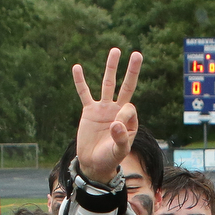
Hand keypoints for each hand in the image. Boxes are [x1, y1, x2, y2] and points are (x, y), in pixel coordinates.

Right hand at [72, 48, 142, 183]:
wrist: (93, 163)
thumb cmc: (109, 158)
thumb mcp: (119, 151)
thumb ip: (121, 138)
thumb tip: (116, 123)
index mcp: (129, 120)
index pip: (129, 107)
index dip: (123, 114)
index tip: (115, 127)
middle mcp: (118, 110)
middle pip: (126, 86)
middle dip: (132, 71)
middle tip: (137, 54)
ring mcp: (103, 109)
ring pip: (108, 84)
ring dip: (111, 68)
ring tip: (115, 51)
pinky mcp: (89, 111)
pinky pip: (84, 94)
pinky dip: (80, 82)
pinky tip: (77, 68)